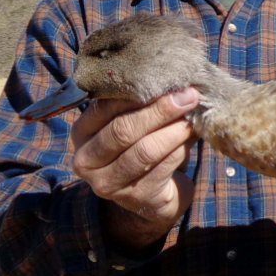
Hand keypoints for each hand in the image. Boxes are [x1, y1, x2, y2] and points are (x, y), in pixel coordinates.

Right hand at [71, 86, 199, 251]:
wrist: (153, 194)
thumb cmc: (143, 146)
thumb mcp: (135, 124)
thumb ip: (142, 104)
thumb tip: (173, 83)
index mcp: (83, 133)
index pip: (104, 108)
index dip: (136, 92)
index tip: (166, 78)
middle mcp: (87, 160)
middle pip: (123, 130)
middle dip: (159, 111)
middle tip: (187, 96)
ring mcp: (108, 183)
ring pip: (145, 150)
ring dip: (174, 131)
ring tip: (192, 118)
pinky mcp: (136, 198)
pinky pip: (163, 167)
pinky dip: (181, 149)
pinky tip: (192, 137)